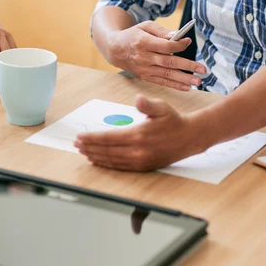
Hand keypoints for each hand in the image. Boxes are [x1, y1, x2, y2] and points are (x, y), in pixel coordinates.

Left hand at [74, 95, 206, 170]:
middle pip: (107, 151)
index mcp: (139, 135)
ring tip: (83, 152)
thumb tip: (138, 99)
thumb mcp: (162, 107)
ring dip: (95, 156)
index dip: (92, 138)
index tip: (80, 137)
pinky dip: (106, 164)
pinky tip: (98, 160)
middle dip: (89, 148)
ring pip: (111, 160)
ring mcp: (140, 161)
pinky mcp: (143, 167)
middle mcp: (138, 151)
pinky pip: (120, 167)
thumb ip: (147, 104)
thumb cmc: (173, 120)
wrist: (189, 138)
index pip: (108, 138)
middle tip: (76, 145)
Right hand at [108, 21, 206, 90]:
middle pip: (168, 62)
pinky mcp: (145, 76)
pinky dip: (174, 85)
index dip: (178, 45)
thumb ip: (162, 31)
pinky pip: (162, 82)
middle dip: (187, 66)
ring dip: (183, 79)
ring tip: (197, 82)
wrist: (115, 49)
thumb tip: (178, 36)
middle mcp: (144, 57)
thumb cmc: (134, 35)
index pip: (164, 46)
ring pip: (166, 74)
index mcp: (143, 42)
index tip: (188, 42)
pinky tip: (186, 87)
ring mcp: (144, 69)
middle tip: (203, 69)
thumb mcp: (145, 26)